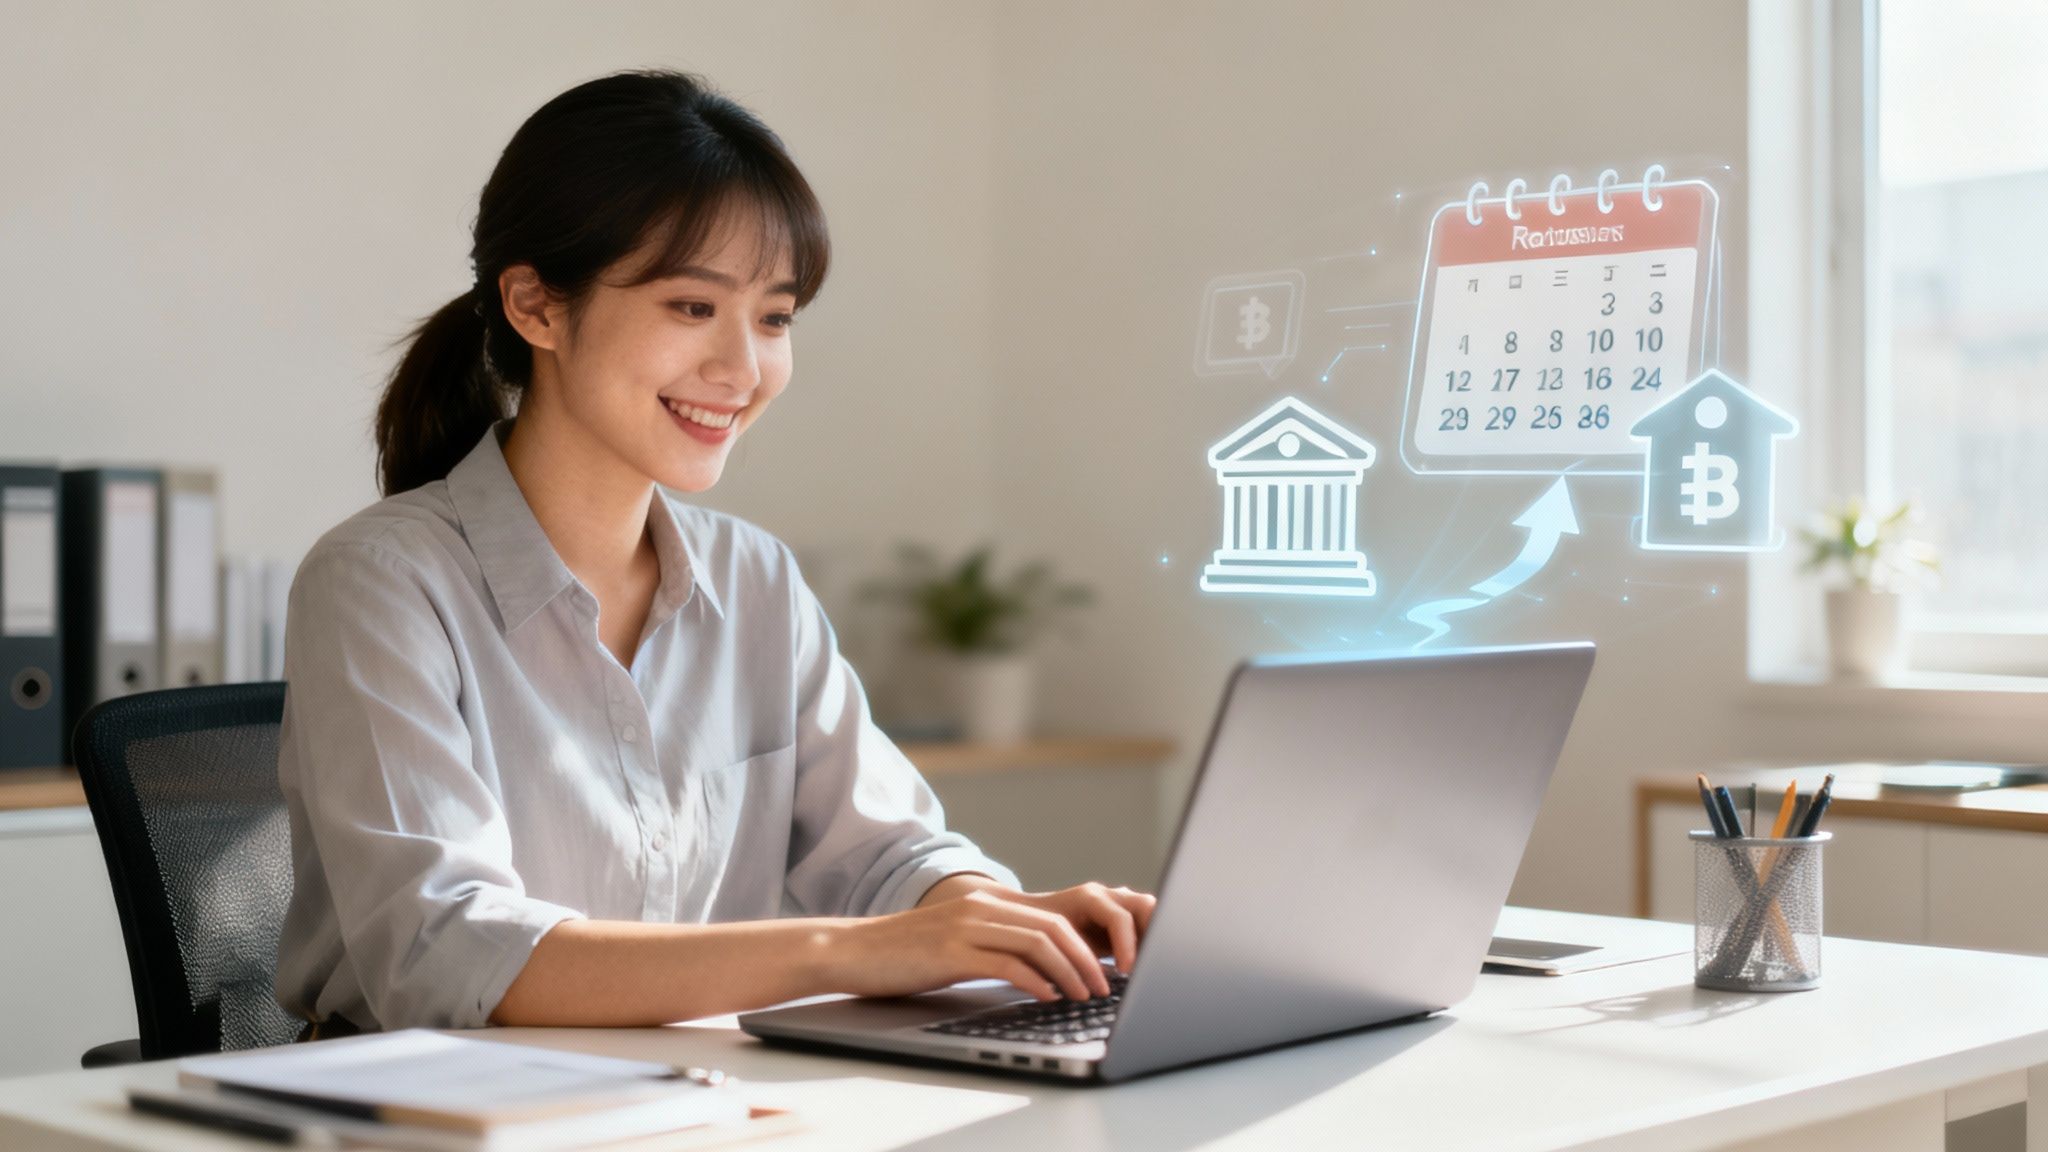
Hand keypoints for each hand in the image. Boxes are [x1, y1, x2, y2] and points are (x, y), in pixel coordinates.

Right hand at [827, 882, 1152, 1002]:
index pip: (1052, 917)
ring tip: (1082, 996)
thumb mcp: (957, 943)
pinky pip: (1007, 963)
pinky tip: (1047, 997)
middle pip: (1054, 926)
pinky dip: (1035, 981)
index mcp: (987, 903)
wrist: (853, 950)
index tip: (1101, 970)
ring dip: (1068, 972)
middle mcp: (981, 906)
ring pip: (1037, 942)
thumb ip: (995, 946)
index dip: (1084, 944)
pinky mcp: (952, 950)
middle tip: (1103, 988)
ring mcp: (967, 926)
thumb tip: (1039, 972)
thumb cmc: (905, 955)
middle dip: (1086, 960)